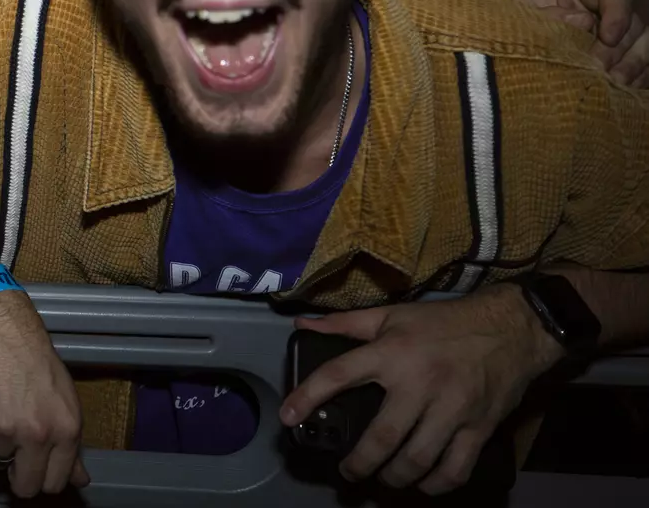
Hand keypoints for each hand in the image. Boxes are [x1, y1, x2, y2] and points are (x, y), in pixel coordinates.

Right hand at [0, 290, 88, 496]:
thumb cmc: (31, 356)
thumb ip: (69, 444)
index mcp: (66, 429)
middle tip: (11, 451)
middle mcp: (37, 433)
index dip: (41, 476)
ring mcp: (3, 428)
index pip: (55, 482)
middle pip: (25, 486)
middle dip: (17, 474)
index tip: (33, 467)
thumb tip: (80, 481)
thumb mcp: (63, 398)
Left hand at [281, 286, 564, 493]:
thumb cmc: (445, 323)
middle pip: (382, 436)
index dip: (308, 397)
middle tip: (348, 472)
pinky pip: (455, 468)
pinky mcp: (480, 427)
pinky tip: (422, 484)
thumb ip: (345, 324)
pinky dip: (436, 484)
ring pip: (417, 459)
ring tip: (382, 478)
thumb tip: (303, 325)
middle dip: (359, 463)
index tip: (288, 418)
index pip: (339, 374)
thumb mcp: (393, 315)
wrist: (512, 329)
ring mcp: (452, 409)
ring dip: (394, 477)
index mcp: (391, 352)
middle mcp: (419, 383)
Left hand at [520, 0, 647, 86]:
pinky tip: (621, 89)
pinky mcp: (623, 55)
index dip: (618, 14)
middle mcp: (605, 10)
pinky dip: (638, 77)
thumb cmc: (517, 27)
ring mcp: (618, 33)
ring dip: (634, 65)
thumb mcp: (523, 17)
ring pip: (644, 44)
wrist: (512, 50)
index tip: (607, 39)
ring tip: (615, 83)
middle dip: (620, 50)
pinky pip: (644, 65)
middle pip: (634, 23)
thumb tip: (584, 20)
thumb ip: (546, 14)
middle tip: (603, 72)